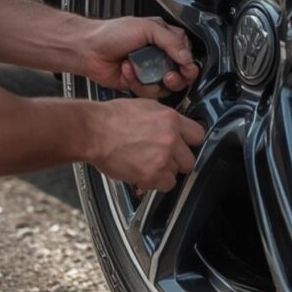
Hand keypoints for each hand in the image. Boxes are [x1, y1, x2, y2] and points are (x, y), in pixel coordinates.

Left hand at [83, 17, 198, 96]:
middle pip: (181, 73)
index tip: (185, 67)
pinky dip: (138, 83)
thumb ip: (171, 42)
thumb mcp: (146, 29)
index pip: (186, 52)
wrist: (88, 49)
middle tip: (168, 76)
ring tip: (146, 73)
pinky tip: (127, 70)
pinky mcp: (138, 84)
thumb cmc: (112, 33)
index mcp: (163, 38)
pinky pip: (149, 92)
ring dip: (157, 82)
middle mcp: (158, 55)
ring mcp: (149, 71)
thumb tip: (188, 58)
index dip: (188, 62)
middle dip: (177, 77)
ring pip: (167, 86)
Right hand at [89, 98, 205, 191]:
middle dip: (178, 160)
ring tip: (147, 165)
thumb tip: (173, 127)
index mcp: (170, 119)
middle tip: (163, 158)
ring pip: (176, 173)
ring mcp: (163, 158)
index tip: (184, 146)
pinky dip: (156, 183)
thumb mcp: (144, 107)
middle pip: (190, 158)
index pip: (198, 135)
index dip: (189, 142)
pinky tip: (144, 174)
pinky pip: (166, 185)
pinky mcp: (152, 174)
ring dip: (165, 172)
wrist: (93, 131)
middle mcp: (170, 138)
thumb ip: (164, 119)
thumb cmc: (110, 118)